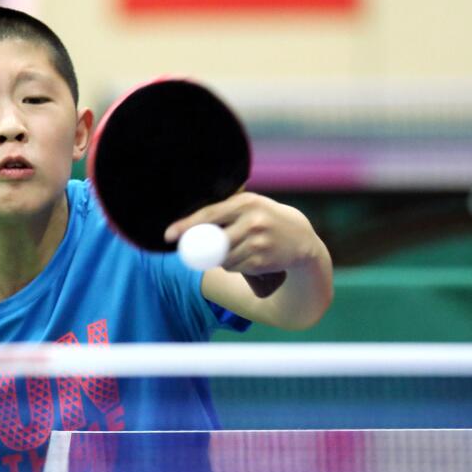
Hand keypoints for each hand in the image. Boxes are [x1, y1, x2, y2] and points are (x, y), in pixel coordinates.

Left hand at [165, 192, 314, 296]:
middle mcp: (253, 221)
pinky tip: (247, 257)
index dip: (186, 225)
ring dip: (221, 258)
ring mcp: (258, 242)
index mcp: (246, 202)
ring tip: (236, 249)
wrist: (302, 240)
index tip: (169, 235)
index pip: (209, 215)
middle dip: (203, 248)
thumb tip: (190, 223)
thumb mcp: (253, 205)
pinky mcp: (262, 261)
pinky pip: (234, 268)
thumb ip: (226, 210)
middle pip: (213, 241)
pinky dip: (234, 266)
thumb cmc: (268, 219)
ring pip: (222, 258)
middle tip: (196, 251)